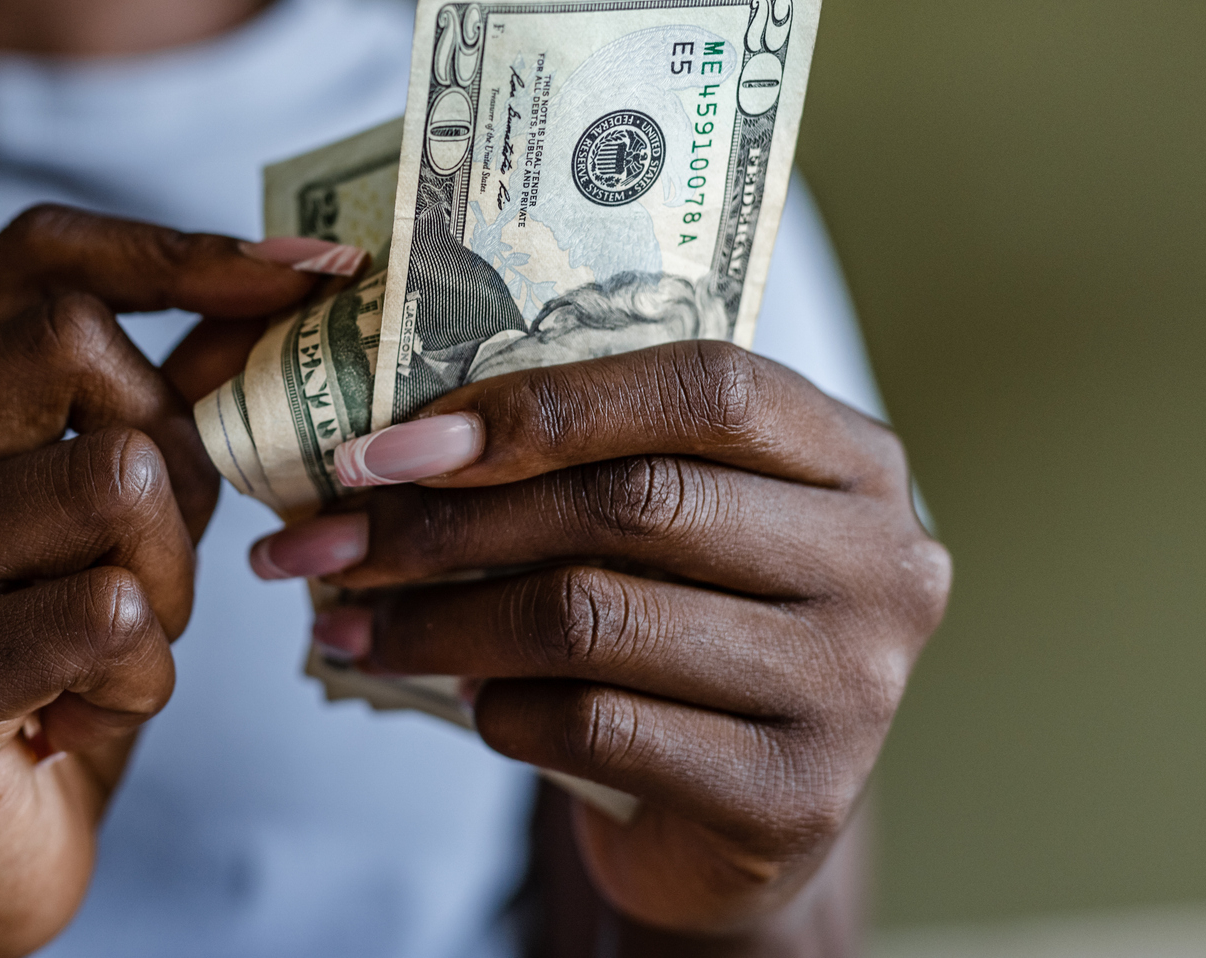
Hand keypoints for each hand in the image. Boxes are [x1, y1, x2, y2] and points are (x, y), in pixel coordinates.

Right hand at [0, 206, 324, 957]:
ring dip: (166, 576)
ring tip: (118, 644)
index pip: (33, 254)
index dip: (178, 249)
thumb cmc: (32, 677)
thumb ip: (151, 411)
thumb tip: (269, 291)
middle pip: (72, 340)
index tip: (309, 271)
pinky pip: (110, 614)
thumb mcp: (93, 524)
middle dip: (170, 446)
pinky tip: (86, 710)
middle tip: (152, 553)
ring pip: (109, 477)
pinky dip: (143, 672)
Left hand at [248, 341, 950, 938]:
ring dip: (441, 621)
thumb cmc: (684, 626)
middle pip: (634, 502)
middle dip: (449, 521)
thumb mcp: (666, 522)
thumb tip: (382, 440)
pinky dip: (503, 711)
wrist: (740, 820)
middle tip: (325, 543)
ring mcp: (853, 686)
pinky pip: (601, 729)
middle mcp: (881, 562)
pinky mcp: (797, 796)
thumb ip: (582, 461)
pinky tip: (465, 702)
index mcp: (853, 457)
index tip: (390, 445)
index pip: (701, 385)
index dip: (537, 404)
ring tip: (353, 627)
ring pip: (596, 618)